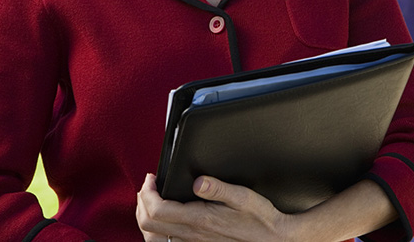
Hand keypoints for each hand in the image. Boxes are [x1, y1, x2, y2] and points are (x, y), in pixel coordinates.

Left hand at [137, 173, 292, 241]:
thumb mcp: (243, 197)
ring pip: (153, 238)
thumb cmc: (259, 219)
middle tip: (147, 187)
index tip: (151, 178)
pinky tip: (161, 223)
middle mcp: (191, 234)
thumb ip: (218, 188)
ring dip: (145, 218)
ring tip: (149, 201)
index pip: (157, 209)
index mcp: (199, 219)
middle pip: (149, 224)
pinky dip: (155, 233)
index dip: (147, 192)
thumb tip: (198, 180)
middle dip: (141, 202)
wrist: (272, 240)